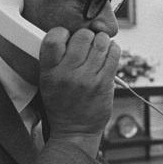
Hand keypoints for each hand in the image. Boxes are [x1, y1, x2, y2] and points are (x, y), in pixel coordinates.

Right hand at [38, 28, 120, 155]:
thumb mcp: (48, 82)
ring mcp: (88, 78)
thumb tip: (73, 35)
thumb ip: (56, 59)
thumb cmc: (62, 104)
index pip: (53, 38)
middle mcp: (68, 73)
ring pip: (101, 42)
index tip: (67, 38)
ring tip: (99, 48)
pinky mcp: (105, 83)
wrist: (75, 131)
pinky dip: (113, 49)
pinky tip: (108, 53)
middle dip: (86, 36)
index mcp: (50, 72)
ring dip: (102, 41)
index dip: (62, 33)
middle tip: (87, 45)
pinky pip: (114, 54)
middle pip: (82, 36)